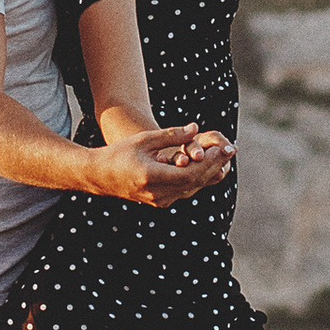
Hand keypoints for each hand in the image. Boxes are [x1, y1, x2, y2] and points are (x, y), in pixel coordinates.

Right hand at [98, 125, 234, 205]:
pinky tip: (207, 166)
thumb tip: (196, 128)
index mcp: (151, 177)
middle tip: (229, 151)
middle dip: (213, 166)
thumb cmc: (120, 153)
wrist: (100, 176)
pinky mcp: (160, 202)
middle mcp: (157, 193)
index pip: (189, 174)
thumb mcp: (145, 139)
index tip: (222, 149)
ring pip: (191, 189)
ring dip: (208, 173)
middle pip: (194, 183)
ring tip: (222, 157)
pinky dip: (197, 179)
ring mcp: (159, 200)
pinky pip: (184, 191)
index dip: (208, 163)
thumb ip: (171, 135)